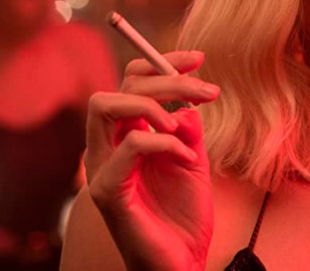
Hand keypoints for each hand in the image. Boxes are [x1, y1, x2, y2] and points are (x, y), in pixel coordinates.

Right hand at [84, 51, 219, 270]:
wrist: (182, 260)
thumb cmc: (183, 213)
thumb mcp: (194, 159)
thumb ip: (188, 128)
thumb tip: (187, 102)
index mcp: (125, 135)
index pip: (132, 82)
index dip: (163, 62)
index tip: (200, 59)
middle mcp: (107, 147)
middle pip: (119, 85)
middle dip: (165, 78)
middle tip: (206, 91)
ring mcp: (103, 168)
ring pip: (105, 105)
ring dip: (151, 103)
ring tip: (182, 125)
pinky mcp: (109, 191)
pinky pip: (129, 146)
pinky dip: (163, 141)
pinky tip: (186, 157)